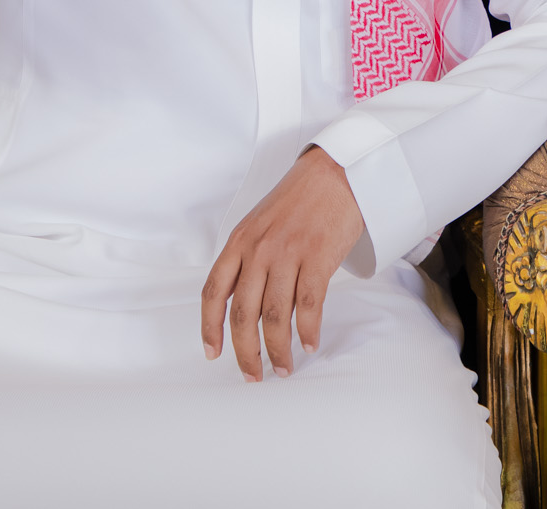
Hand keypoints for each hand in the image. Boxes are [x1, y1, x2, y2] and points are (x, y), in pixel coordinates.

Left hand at [201, 146, 363, 380]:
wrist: (336, 172)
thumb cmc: (300, 198)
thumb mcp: (260, 222)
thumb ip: (247, 257)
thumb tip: (242, 301)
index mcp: (239, 241)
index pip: (214, 292)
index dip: (209, 328)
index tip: (213, 353)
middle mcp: (259, 250)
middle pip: (243, 314)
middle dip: (245, 352)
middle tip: (252, 374)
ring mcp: (288, 254)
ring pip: (275, 316)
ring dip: (278, 350)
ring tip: (283, 368)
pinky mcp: (318, 257)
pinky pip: (309, 305)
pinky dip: (307, 330)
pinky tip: (308, 344)